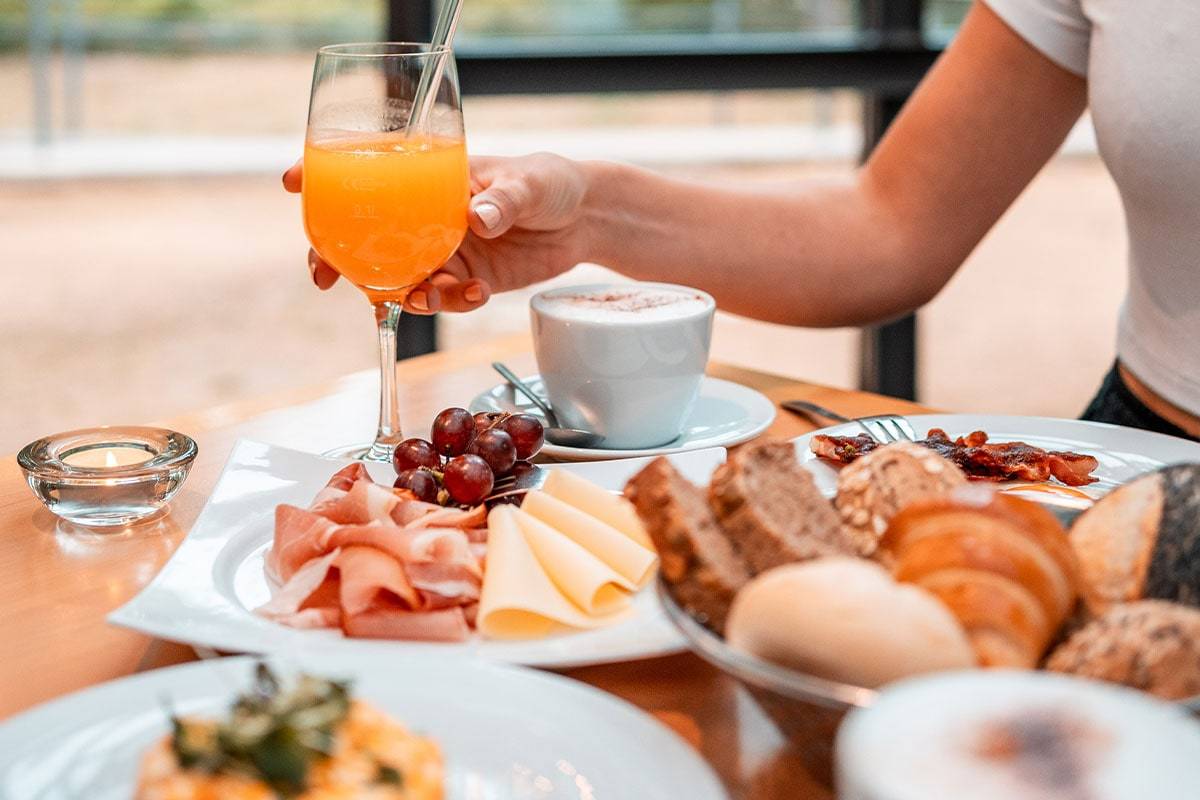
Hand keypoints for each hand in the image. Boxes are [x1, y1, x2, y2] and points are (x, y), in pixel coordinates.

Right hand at [282, 152, 590, 313]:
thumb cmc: (552, 183)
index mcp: (431, 177)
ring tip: (426, 294)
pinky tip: (477, 294)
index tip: (294, 181)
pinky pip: (442, 298)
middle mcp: (427, 215)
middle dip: (337, 256)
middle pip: (365, 235)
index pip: (369, 170)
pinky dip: (451, 303)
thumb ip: (504, 200)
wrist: (587, 221)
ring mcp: (444, 249)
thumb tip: (477, 218)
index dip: (324, 175)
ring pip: (400, 276)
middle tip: (325, 275)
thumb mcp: (530, 183)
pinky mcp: (467, 280)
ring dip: (402, 291)